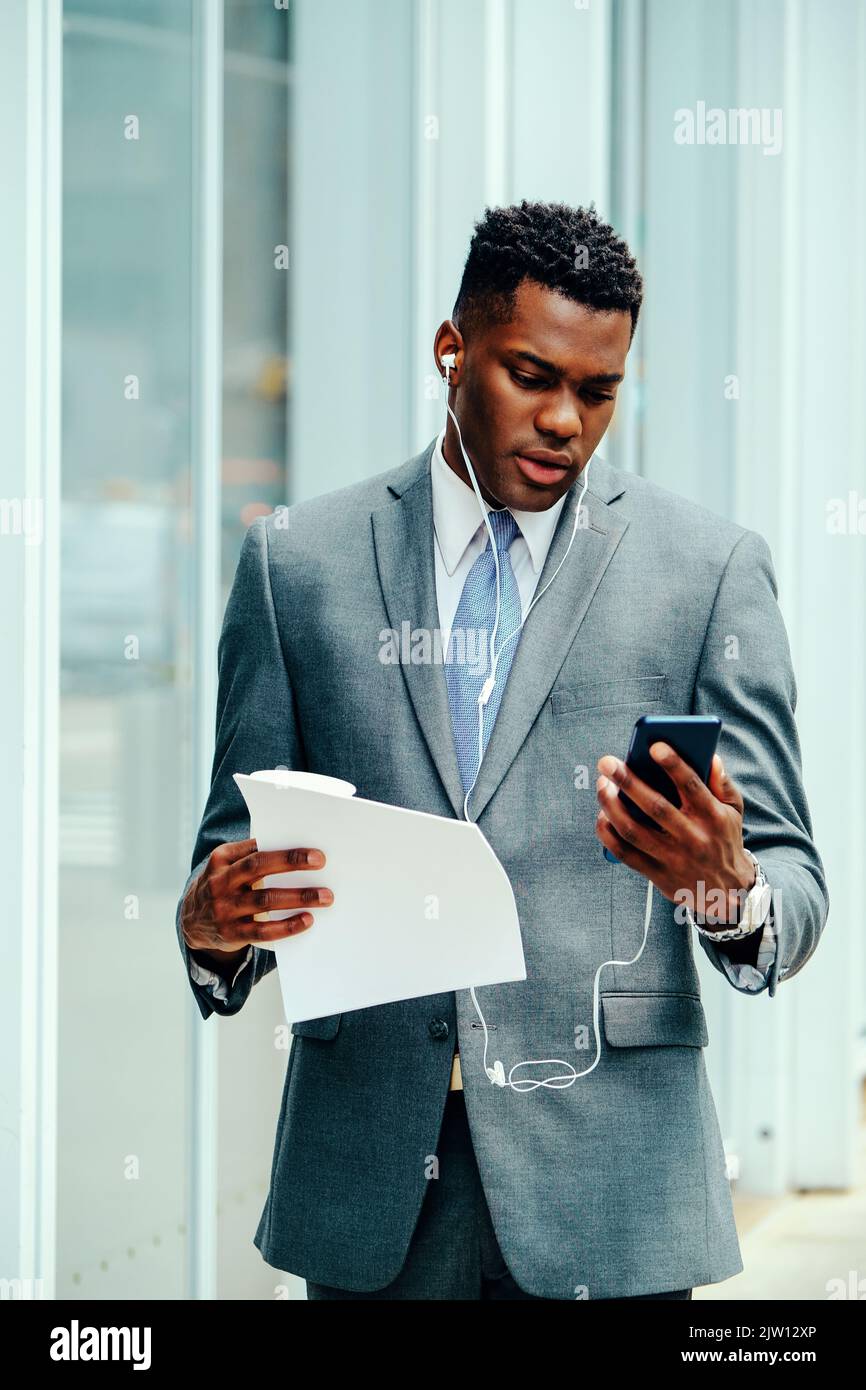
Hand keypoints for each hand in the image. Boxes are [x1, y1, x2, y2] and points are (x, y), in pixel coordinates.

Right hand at [181, 838, 333, 958]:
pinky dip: (287, 926)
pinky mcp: (231, 933)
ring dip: (298, 897)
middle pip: (258, 867)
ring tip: (324, 896)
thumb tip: (297, 854)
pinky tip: (307, 920)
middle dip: (291, 862)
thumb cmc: (222, 886)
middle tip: (320, 861)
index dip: (282, 848)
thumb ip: (251, 858)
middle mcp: (220, 882)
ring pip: (265, 900)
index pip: (254, 848)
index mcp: (221, 859)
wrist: (191, 921)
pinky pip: (262, 931)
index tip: (312, 849)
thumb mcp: (226, 867)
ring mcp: (224, 909)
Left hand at [595, 744, 754, 927]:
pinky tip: (601, 816)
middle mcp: (692, 838)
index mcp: (712, 817)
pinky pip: (625, 854)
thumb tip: (710, 757)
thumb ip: (723, 783)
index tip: (654, 746)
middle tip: (607, 763)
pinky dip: (608, 834)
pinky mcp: (657, 874)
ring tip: (601, 785)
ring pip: (633, 831)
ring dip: (611, 806)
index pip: (692, 786)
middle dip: (628, 782)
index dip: (674, 765)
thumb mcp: (734, 811)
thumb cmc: (724, 839)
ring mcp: (673, 858)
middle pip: (655, 807)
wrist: (727, 892)